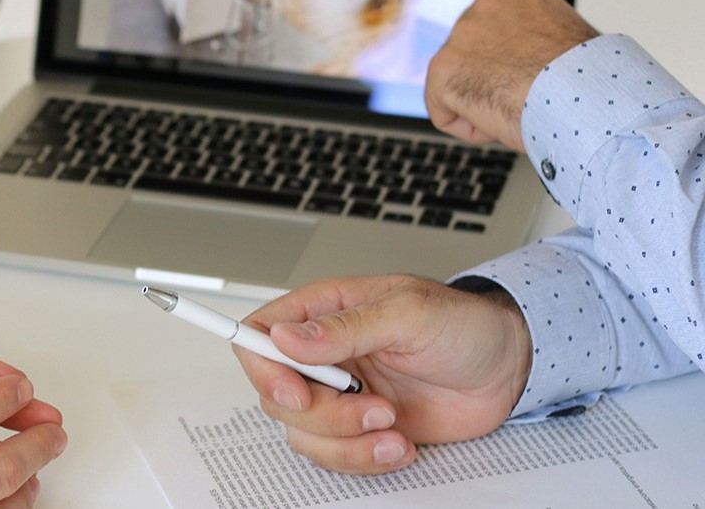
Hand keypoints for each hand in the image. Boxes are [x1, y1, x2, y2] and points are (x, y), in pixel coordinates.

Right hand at [234, 275, 531, 474]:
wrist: (507, 369)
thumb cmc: (463, 326)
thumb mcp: (408, 313)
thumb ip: (346, 328)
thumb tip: (287, 336)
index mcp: (326, 311)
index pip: (261, 333)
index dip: (263, 367)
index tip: (294, 391)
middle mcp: (325, 354)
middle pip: (277, 393)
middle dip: (322, 413)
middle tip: (369, 407)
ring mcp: (341, 393)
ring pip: (303, 432)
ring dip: (348, 440)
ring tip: (393, 424)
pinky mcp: (361, 428)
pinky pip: (336, 455)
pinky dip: (367, 458)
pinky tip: (400, 441)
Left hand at [405, 0, 599, 151]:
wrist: (584, 98)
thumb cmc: (588, 81)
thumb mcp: (562, 39)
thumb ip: (525, 39)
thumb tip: (514, 70)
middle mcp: (483, 10)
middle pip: (464, 54)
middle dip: (488, 81)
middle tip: (529, 93)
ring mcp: (460, 38)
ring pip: (458, 88)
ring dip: (484, 106)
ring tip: (523, 104)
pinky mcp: (443, 69)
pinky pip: (446, 113)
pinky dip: (469, 125)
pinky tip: (499, 119)